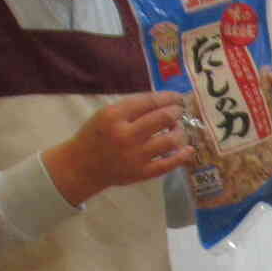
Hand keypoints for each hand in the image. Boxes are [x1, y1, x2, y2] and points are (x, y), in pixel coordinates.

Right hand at [43, 90, 191, 204]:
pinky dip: (183, 156)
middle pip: (163, 118)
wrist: (82, 166)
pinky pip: (169, 164)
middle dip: (177, 112)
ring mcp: (135, 155)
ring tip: (178, 129)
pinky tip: (189, 150)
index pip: (149, 102)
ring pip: (170, 140)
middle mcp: (126, 134)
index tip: (177, 97)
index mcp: (114, 116)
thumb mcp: (106, 114)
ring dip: (180, 132)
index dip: (168, 98)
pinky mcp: (142, 173)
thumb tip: (163, 101)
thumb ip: (131, 108)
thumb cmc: (96, 136)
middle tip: (179, 112)